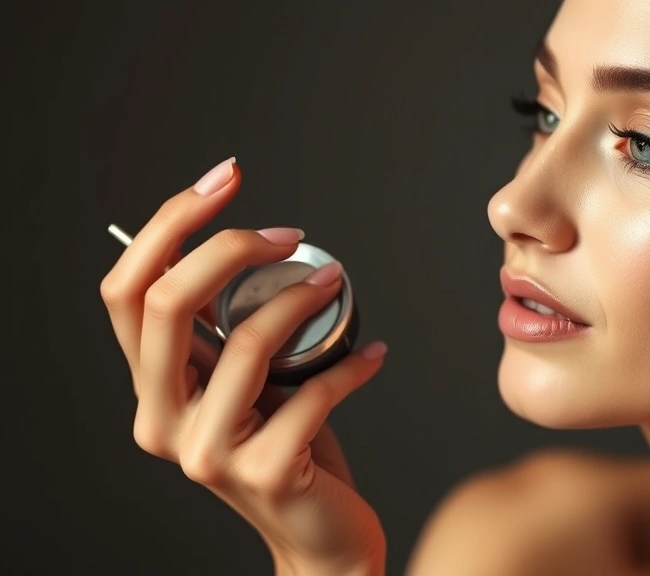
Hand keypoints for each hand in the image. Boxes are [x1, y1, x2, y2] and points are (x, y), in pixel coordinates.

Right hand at [100, 158, 386, 575]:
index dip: (170, 224)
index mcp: (152, 389)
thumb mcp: (243, 386)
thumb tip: (236, 249)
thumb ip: (222, 336)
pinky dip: (352, 365)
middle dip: (228, 248)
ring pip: (244, 343)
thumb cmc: (289, 450)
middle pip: (164, 306)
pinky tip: (373, 354)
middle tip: (290, 234)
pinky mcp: (266, 473)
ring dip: (298, 300)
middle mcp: (162, 422)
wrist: (319, 537)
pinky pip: (313, 393)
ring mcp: (209, 452)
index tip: (226, 179)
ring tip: (336, 285)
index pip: (128, 290)